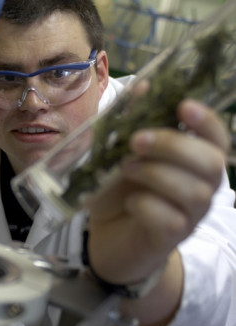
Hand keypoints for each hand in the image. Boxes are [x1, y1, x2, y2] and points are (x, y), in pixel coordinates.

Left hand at [84, 98, 230, 284]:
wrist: (107, 232)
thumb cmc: (119, 186)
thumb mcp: (118, 150)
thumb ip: (131, 120)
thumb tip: (144, 86)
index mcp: (192, 160)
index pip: (217, 138)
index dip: (207, 120)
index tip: (183, 105)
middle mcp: (201, 186)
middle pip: (213, 163)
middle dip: (174, 146)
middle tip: (136, 141)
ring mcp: (190, 215)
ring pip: (195, 192)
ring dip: (155, 173)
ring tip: (125, 168)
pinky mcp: (170, 238)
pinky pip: (171, 221)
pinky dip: (146, 206)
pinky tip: (129, 201)